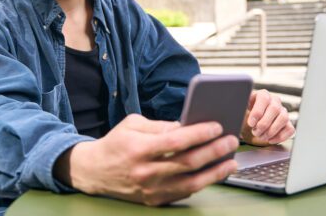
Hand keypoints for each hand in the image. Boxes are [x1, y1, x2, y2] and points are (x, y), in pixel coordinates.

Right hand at [54, 114, 238, 205]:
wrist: (94, 172)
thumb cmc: (117, 143)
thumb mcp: (133, 124)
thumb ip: (161, 125)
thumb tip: (188, 125)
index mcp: (139, 148)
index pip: (175, 141)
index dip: (198, 134)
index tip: (217, 126)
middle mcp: (146, 171)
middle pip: (188, 162)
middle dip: (214, 151)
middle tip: (232, 141)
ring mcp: (151, 189)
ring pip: (191, 182)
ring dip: (215, 172)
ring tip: (231, 161)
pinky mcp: (154, 200)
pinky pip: (184, 192)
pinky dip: (202, 183)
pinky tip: (214, 173)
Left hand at [240, 89, 294, 145]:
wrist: (251, 123)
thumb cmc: (245, 115)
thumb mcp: (240, 110)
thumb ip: (237, 108)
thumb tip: (234, 110)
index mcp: (262, 94)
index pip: (263, 99)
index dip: (257, 112)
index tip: (251, 123)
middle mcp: (275, 101)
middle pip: (274, 109)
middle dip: (264, 124)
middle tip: (255, 132)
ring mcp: (283, 111)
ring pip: (284, 118)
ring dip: (272, 130)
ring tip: (261, 136)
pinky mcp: (288, 123)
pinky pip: (290, 129)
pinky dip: (280, 136)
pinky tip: (270, 140)